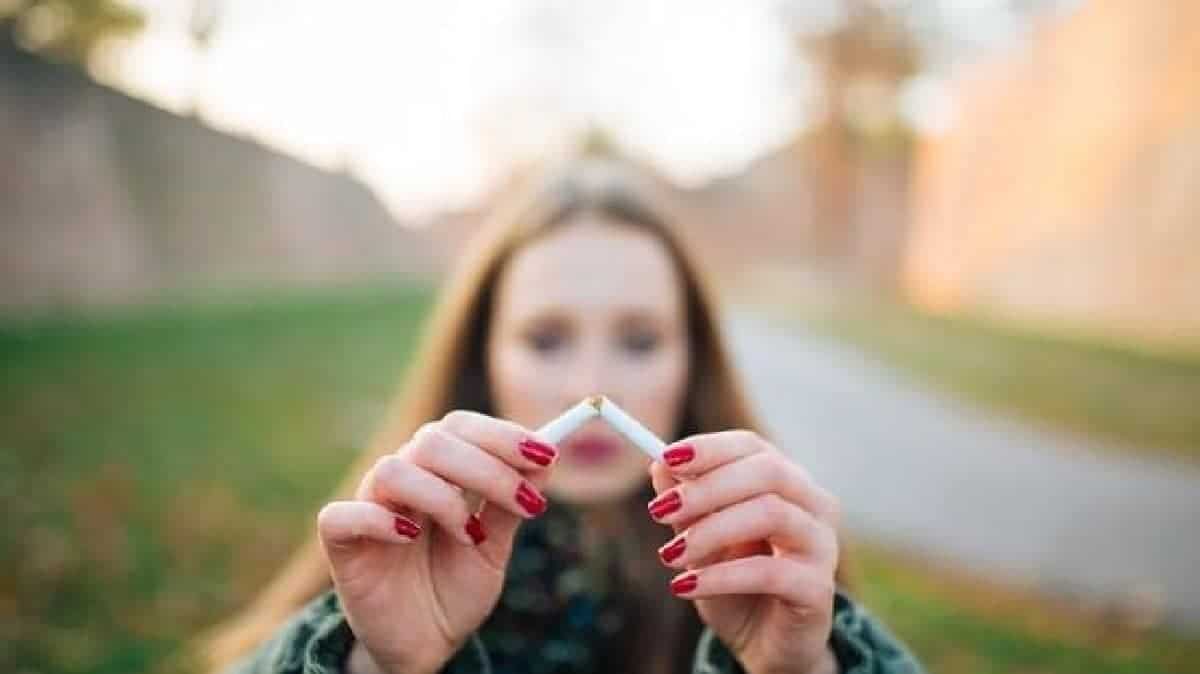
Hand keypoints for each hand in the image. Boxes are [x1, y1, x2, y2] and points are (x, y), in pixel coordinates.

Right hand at [316, 411, 558, 673]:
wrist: (425, 645)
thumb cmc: (454, 588)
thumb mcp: (494, 548)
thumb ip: (510, 504)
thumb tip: (545, 459)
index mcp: (437, 471)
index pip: (461, 427)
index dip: (502, 435)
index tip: (546, 456)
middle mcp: (402, 480)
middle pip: (432, 440)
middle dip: (487, 468)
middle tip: (525, 504)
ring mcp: (369, 508)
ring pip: (392, 470)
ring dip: (442, 497)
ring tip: (469, 534)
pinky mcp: (341, 544)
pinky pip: (342, 515)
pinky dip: (379, 520)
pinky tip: (410, 536)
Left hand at [648, 431, 841, 673]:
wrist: (764, 645)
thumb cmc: (735, 584)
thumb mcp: (700, 540)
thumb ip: (686, 503)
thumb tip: (658, 465)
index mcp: (786, 482)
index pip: (752, 446)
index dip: (709, 449)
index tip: (665, 458)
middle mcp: (812, 504)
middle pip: (767, 471)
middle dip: (707, 487)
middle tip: (658, 511)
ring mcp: (821, 544)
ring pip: (771, 513)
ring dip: (710, 531)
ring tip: (670, 556)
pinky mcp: (818, 587)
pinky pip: (768, 571)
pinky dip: (720, 576)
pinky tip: (685, 587)